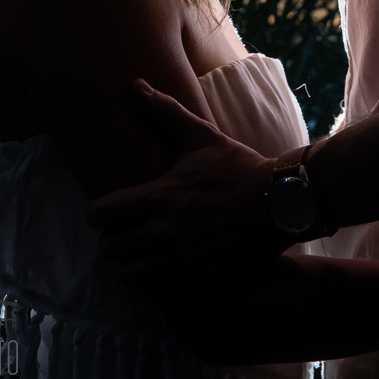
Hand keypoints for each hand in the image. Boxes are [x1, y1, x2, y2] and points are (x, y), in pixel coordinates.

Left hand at [86, 79, 288, 284]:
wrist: (280, 205)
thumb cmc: (239, 168)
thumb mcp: (202, 136)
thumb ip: (165, 112)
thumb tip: (136, 84)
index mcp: (159, 196)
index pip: (100, 214)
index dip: (97, 212)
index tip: (106, 210)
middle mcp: (163, 233)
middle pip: (110, 249)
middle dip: (112, 239)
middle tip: (124, 230)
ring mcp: (179, 261)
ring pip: (130, 276)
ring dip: (130, 264)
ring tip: (141, 251)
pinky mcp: (197, 281)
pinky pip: (157, 294)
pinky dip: (154, 284)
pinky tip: (163, 268)